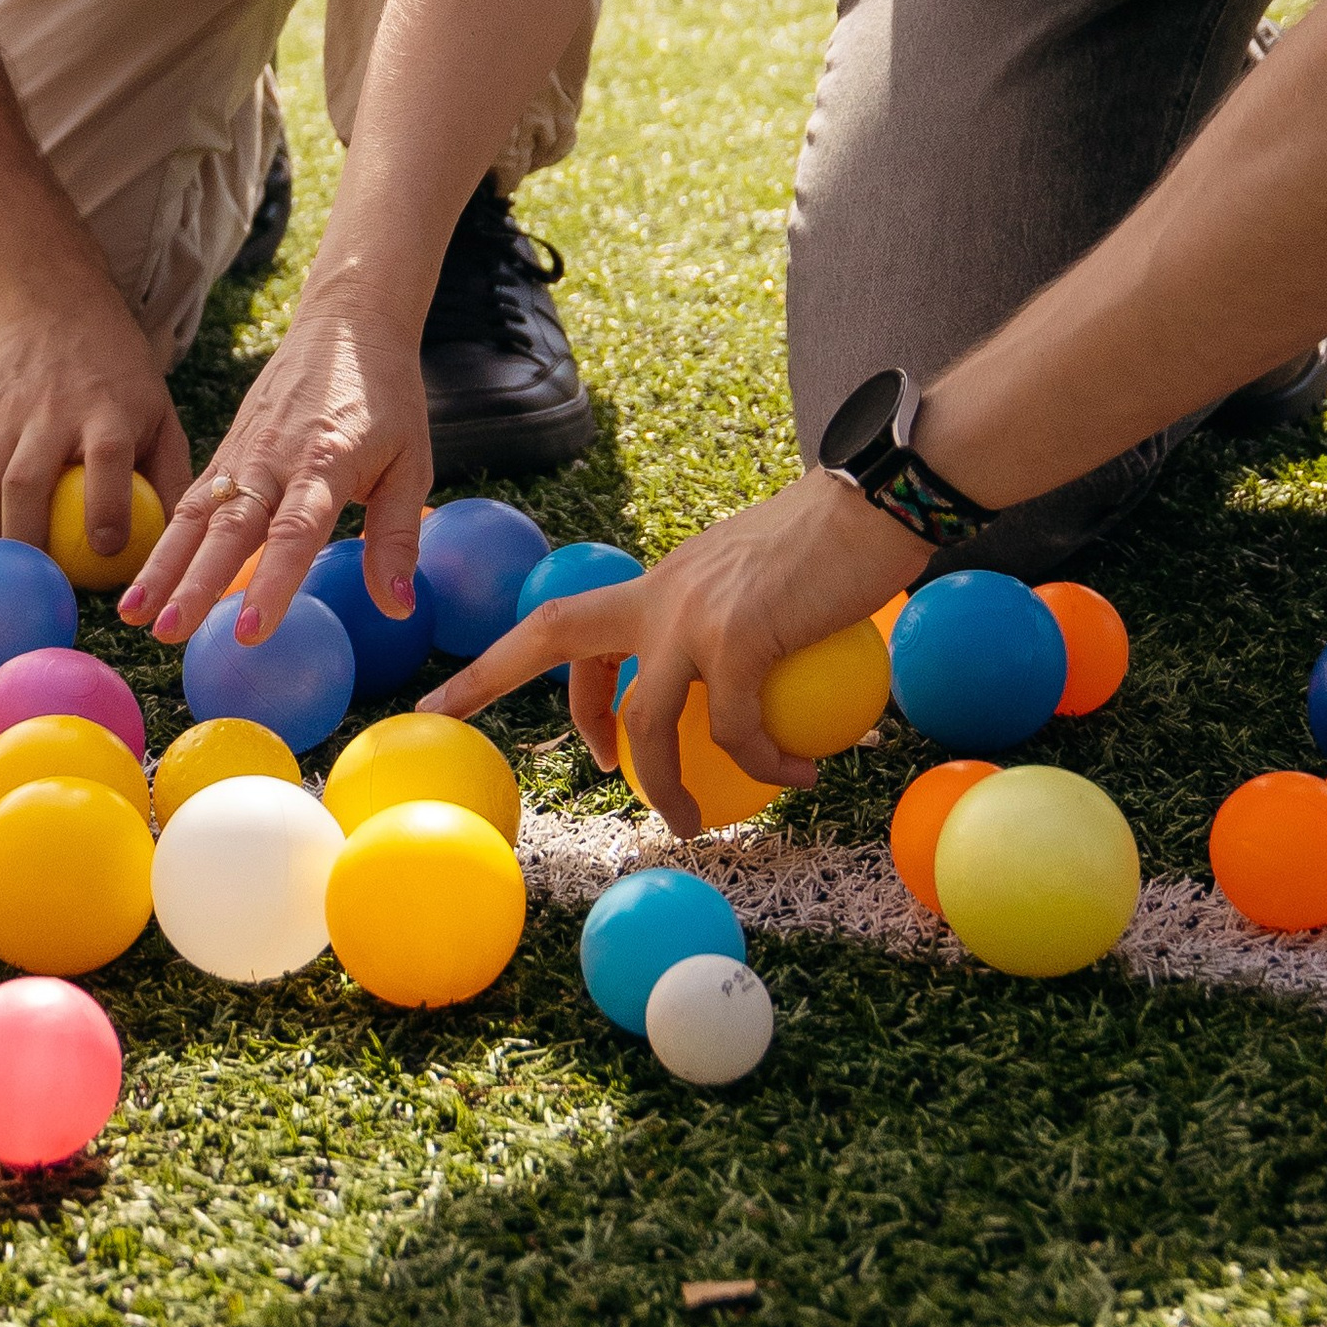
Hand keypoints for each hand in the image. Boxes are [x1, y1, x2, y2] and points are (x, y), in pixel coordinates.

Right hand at [0, 290, 190, 556]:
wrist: (59, 313)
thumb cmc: (123, 381)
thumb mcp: (162, 416)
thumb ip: (170, 480)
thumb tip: (175, 551)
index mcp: (108, 409)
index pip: (107, 459)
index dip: (106, 509)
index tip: (108, 551)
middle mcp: (52, 409)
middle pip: (26, 481)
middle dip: (28, 541)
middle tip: (41, 585)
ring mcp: (7, 411)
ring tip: (8, 576)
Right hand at [122, 272, 433, 650]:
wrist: (345, 324)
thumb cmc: (384, 398)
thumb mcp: (411, 463)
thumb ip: (397, 537)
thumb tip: (399, 607)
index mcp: (326, 461)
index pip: (295, 530)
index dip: (273, 581)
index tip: (250, 630)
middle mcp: (275, 458)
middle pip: (230, 526)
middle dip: (196, 582)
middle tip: (169, 630)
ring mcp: (243, 452)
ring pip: (196, 515)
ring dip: (163, 566)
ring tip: (132, 614)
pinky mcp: (226, 450)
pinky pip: (193, 499)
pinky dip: (165, 540)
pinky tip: (145, 579)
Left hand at [417, 469, 930, 840]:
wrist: (884, 500)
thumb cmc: (843, 543)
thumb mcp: (763, 582)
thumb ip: (732, 624)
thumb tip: (738, 683)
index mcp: (662, 581)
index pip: (570, 620)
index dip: (514, 662)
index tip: (460, 694)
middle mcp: (663, 592)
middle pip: (556, 635)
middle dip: (491, 675)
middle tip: (442, 717)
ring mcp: (695, 613)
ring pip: (646, 722)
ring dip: (663, 788)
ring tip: (693, 825)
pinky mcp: (740, 636)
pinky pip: (737, 731)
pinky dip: (767, 763)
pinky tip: (803, 772)